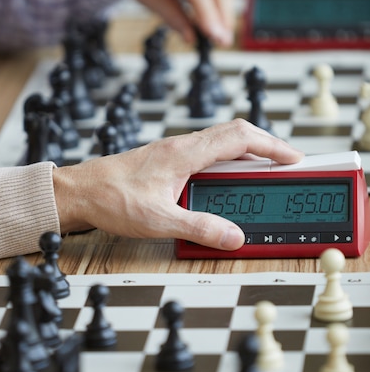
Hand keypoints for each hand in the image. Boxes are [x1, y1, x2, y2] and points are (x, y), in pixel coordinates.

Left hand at [53, 120, 302, 250]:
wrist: (79, 191)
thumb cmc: (109, 198)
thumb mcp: (159, 220)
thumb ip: (200, 227)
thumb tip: (233, 236)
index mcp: (185, 153)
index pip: (240, 137)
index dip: (272, 145)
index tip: (293, 158)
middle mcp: (182, 147)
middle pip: (236, 135)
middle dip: (266, 147)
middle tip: (285, 166)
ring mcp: (174, 152)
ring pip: (221, 143)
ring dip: (246, 154)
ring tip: (263, 174)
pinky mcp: (167, 162)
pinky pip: (207, 154)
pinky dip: (227, 162)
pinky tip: (226, 182)